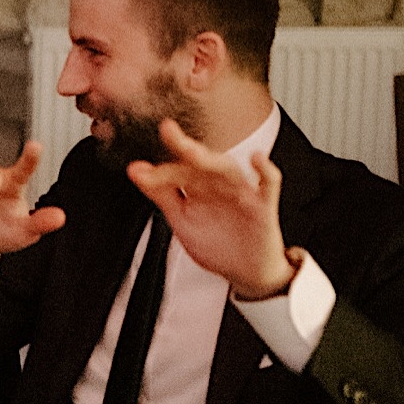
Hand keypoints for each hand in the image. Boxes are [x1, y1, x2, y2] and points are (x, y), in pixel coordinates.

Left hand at [128, 118, 295, 298]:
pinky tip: (257, 159)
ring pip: (229, 169)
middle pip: (202, 162)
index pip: (177, 171)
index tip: (138, 170)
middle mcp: (218, 185)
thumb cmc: (218, 243)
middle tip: (167, 131)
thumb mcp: (182, 218)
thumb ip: (160, 194)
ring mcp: (242, 193)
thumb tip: (134, 170)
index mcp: (197, 186)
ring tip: (192, 151)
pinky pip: (269, 184)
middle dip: (185, 147)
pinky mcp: (264, 207)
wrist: (247, 272)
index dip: (159, 171)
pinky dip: (266, 171)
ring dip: (211, 159)